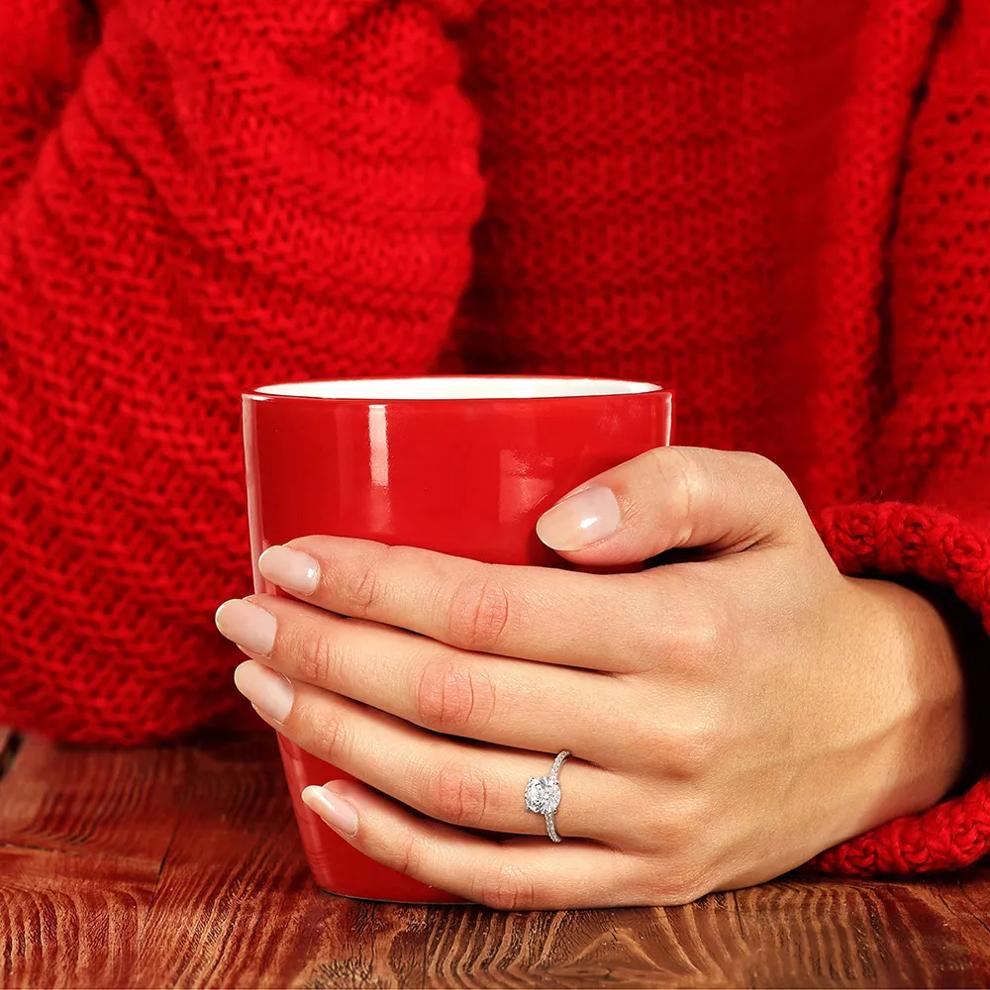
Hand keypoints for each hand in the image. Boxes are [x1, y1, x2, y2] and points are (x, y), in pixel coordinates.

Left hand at [215, 447, 966, 907]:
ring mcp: (650, 824)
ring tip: (263, 685)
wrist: (876, 722)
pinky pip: (503, 882)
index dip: (371, 585)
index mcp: (685, 633)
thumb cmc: (790, 593)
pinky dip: (401, 847)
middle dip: (327, 652)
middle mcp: (664, 738)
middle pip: (451, 701)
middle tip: (245, 615)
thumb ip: (664, 485)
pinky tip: (328, 796)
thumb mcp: (759, 498)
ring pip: (459, 794)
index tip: (287, 558)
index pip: (487, 609)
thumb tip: (551, 525)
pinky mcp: (644, 880)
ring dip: (339, 737)